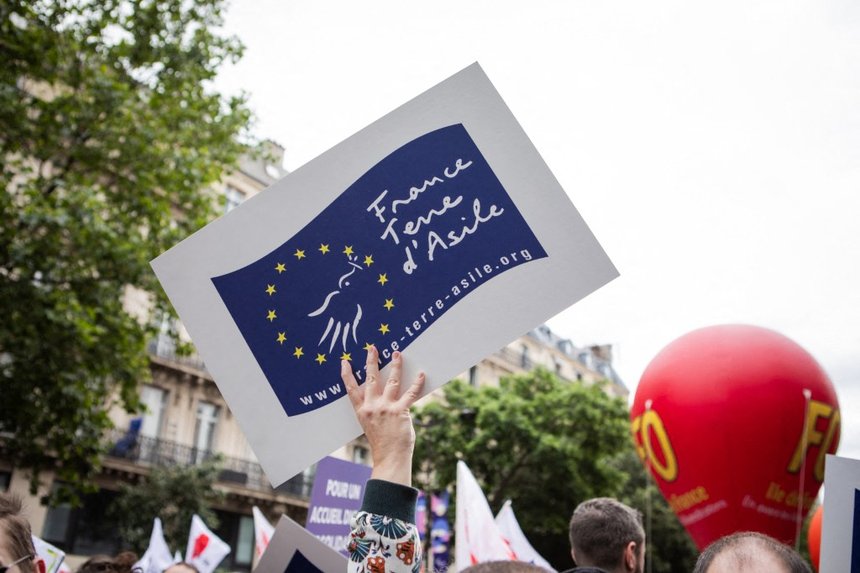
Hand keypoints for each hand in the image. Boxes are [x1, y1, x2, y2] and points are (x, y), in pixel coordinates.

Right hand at [341, 346, 424, 484]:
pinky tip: (421, 374)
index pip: (351, 389)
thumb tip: (387, 397)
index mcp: (362, 411)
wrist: (390, 458)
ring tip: (397, 354)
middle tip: (372, 348)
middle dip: (371, 361)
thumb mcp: (372, 426)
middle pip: (370, 379)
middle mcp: (372, 407)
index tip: (344, 361)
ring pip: (391, 381)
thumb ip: (376, 411)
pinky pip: (410, 393)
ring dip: (395, 366)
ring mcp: (385, 408)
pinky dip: (417, 383)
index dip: (347, 374)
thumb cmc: (383, 444)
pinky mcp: (400, 411)